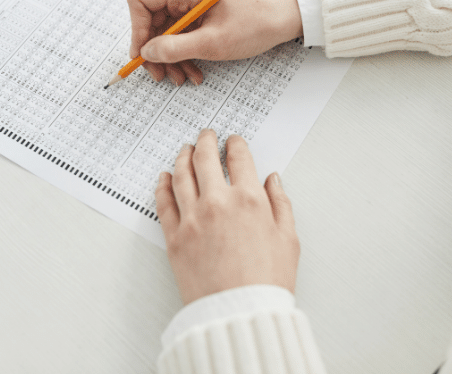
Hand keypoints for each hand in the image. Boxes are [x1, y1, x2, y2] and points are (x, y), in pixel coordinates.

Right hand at [127, 0, 303, 84]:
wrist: (287, 17)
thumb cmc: (257, 22)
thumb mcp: (213, 42)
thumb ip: (176, 48)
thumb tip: (147, 53)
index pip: (140, 1)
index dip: (136, 29)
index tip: (143, 55)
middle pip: (152, 21)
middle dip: (155, 51)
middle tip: (161, 75)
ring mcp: (193, 6)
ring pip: (167, 34)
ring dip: (171, 58)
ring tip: (182, 78)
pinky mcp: (203, 17)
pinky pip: (184, 37)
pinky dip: (185, 55)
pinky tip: (195, 72)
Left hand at [156, 129, 299, 304]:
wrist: (239, 315)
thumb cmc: (266, 283)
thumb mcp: (289, 240)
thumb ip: (280, 204)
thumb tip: (273, 181)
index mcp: (249, 200)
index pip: (239, 158)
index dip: (236, 145)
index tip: (234, 141)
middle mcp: (218, 203)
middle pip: (205, 158)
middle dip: (206, 141)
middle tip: (207, 135)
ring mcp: (193, 219)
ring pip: (181, 175)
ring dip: (182, 157)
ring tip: (185, 150)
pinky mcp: (175, 238)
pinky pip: (163, 203)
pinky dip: (162, 185)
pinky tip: (164, 178)